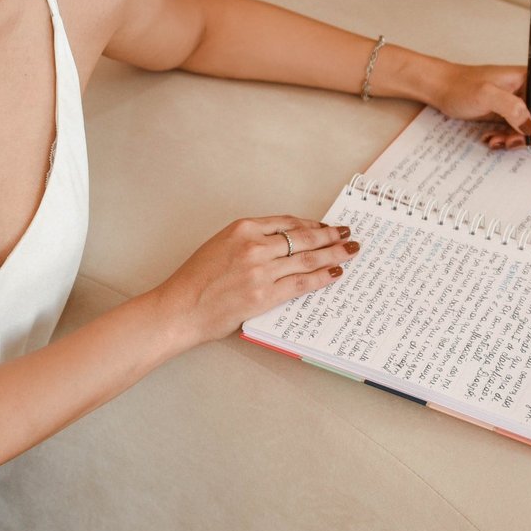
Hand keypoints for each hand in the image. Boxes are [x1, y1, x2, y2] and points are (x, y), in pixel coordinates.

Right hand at [149, 217, 356, 348]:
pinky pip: (302, 282)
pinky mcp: (265, 294)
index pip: (287, 222)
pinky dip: (322, 276)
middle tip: (347, 234)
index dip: (310, 225)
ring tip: (350, 250)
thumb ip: (249, 242)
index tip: (324, 227)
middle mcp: (254, 245)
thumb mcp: (219, 246)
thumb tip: (282, 246)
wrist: (180, 308)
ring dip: (333, 253)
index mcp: (242, 228)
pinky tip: (335, 273)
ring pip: (307, 258)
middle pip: (302, 237)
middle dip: (329, 236)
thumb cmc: (195, 281)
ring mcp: (261, 270)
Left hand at [427, 62, 530, 149]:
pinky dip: (510, 140)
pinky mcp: (514, 116)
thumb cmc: (461, 84)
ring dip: (520, 140)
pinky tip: (492, 138)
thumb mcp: (486, 94)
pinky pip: (522, 134)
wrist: (442, 89)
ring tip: (497, 140)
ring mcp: (525, 105)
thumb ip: (511, 108)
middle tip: (512, 140)